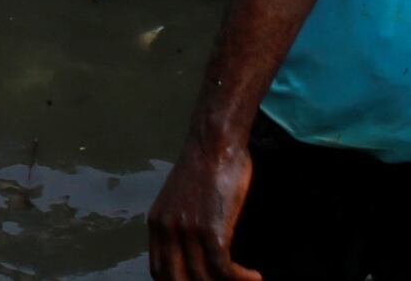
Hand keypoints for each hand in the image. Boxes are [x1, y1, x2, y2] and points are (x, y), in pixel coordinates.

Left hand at [147, 127, 256, 280]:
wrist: (215, 142)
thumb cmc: (206, 168)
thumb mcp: (181, 199)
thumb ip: (180, 224)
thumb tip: (192, 252)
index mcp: (158, 223)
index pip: (159, 271)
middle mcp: (167, 230)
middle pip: (176, 280)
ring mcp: (188, 231)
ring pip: (202, 278)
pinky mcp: (211, 229)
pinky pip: (223, 269)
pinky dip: (240, 279)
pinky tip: (253, 277)